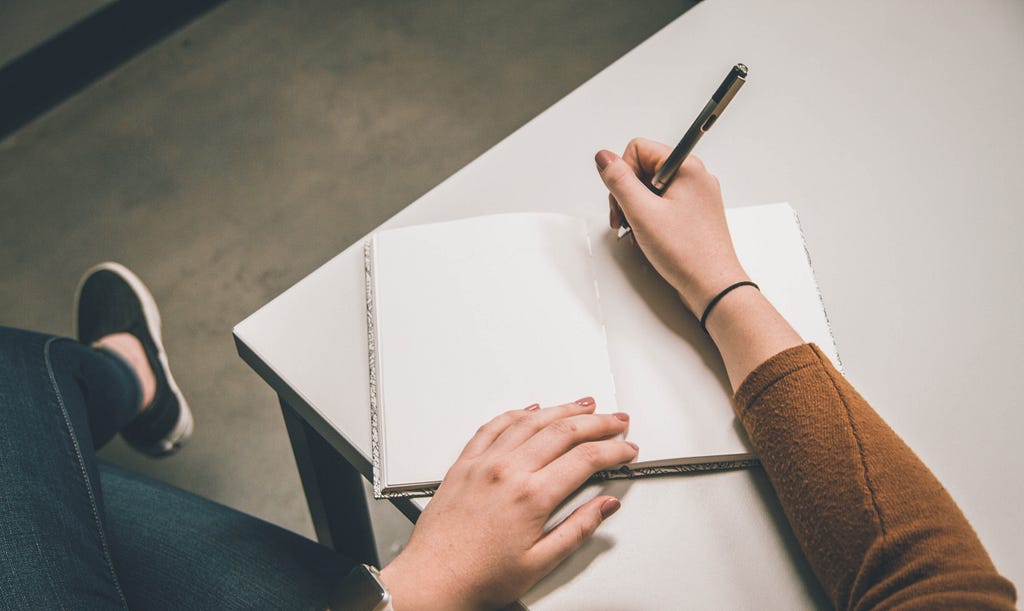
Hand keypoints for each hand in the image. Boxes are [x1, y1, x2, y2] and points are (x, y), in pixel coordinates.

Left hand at [380, 398, 637, 609]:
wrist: (432, 577)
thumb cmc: (479, 575)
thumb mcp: (540, 563)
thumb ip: (578, 530)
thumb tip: (604, 507)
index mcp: (530, 496)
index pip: (584, 459)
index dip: (613, 450)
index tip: (626, 450)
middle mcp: (507, 471)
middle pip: (563, 431)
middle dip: (597, 422)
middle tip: (617, 420)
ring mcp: (484, 463)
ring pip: (530, 421)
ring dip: (562, 409)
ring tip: (584, 405)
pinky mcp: (464, 463)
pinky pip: (494, 426)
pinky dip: (517, 413)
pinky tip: (531, 409)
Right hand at [595, 138, 748, 315]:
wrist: (713, 286)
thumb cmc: (688, 253)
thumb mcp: (642, 212)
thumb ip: (619, 181)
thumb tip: (604, 157)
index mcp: (686, 167)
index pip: (638, 148)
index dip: (623, 173)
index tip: (623, 199)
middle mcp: (694, 177)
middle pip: (644, 168)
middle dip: (628, 193)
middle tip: (627, 218)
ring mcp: (696, 196)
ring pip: (651, 188)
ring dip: (637, 208)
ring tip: (638, 231)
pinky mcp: (694, 213)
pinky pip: (664, 204)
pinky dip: (650, 218)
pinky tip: (648, 236)